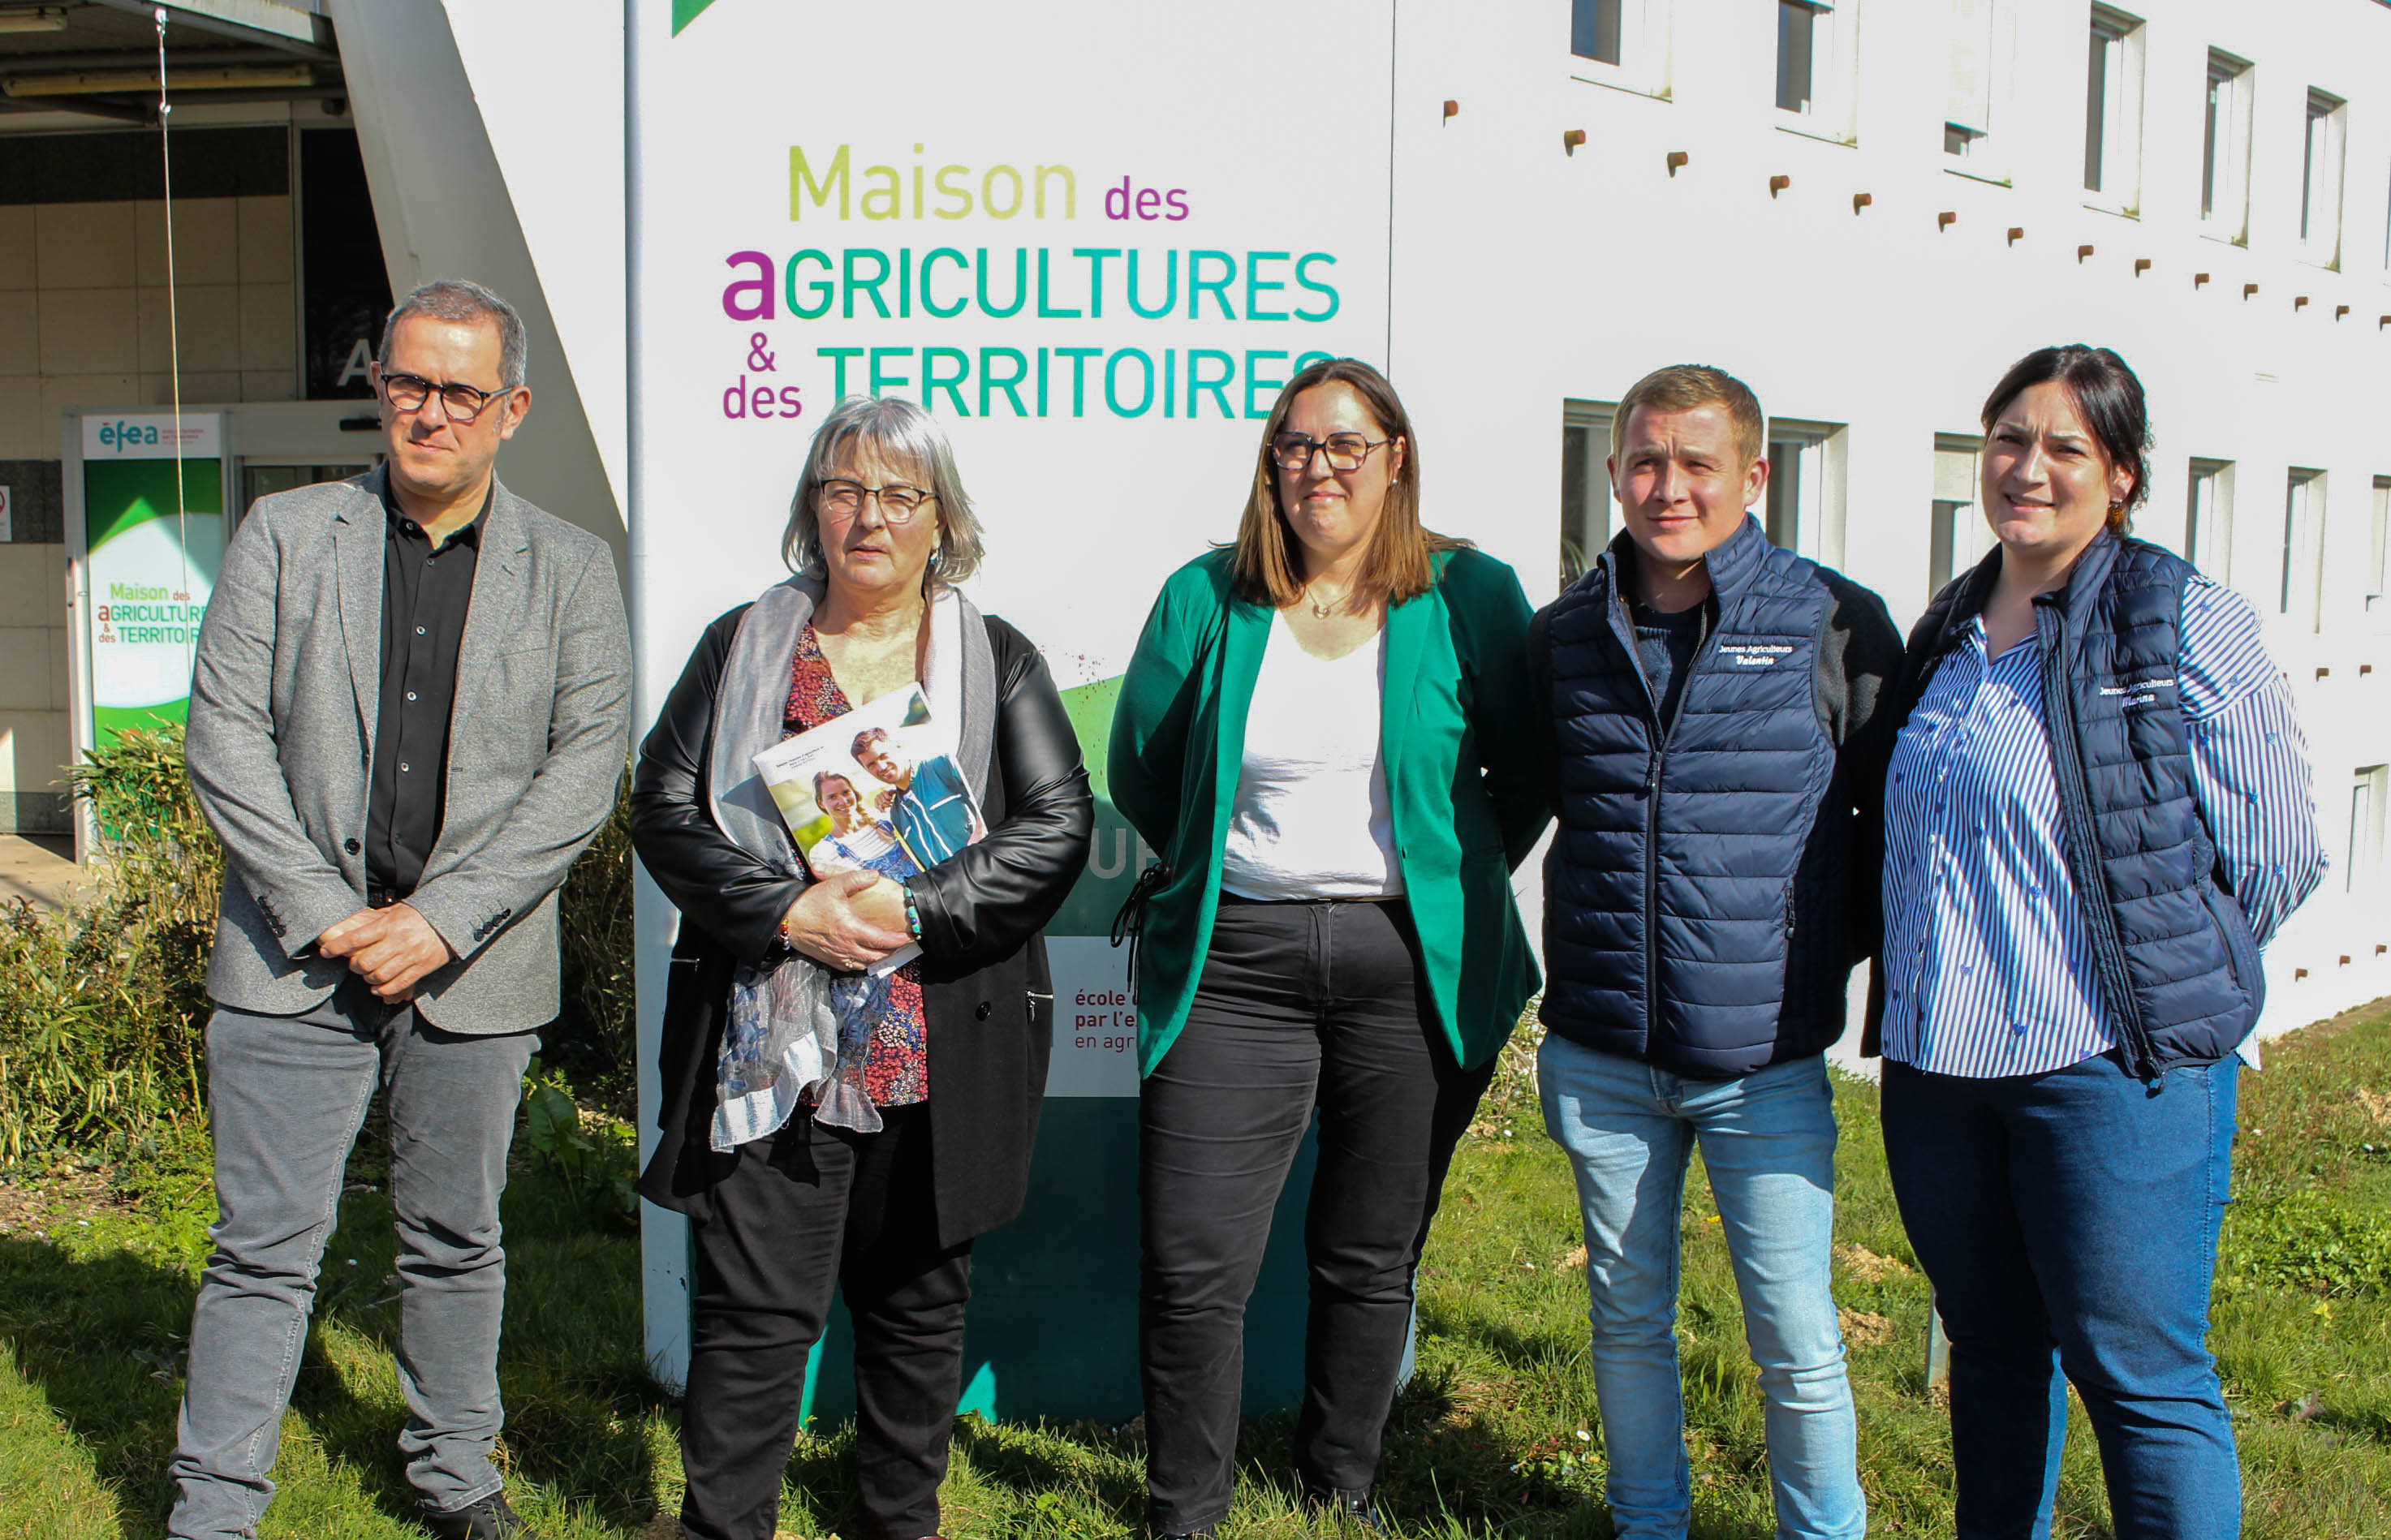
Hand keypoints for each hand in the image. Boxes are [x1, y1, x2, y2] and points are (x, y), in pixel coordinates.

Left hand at [319, 903, 455, 1000]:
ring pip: (380, 976)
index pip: (356, 939)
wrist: (452, 920)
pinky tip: (379, 987)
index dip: (336, 947)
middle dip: (355, 967)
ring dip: (369, 979)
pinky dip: (384, 990)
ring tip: (368, 976)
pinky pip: (398, 984)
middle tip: (355, 965)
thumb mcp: (396, 911)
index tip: (325, 952)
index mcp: (389, 925)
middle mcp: (399, 941)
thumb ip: (375, 920)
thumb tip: (350, 924)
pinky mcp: (422, 968)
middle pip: (365, 963)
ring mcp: (411, 956)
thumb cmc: (420, 915)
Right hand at [779, 870, 911, 972]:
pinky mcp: (830, 961)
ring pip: (867, 964)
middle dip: (894, 951)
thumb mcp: (833, 886)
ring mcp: (839, 957)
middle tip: (904, 943)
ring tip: (890, 949)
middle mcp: (847, 947)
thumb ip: (855, 879)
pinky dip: (864, 963)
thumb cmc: (809, 903)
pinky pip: (853, 967)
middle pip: (878, 956)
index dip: (898, 940)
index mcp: (850, 930)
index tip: (910, 937)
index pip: (881, 940)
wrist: (786, 921)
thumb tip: (875, 875)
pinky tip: (868, 955)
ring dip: (880, 958)